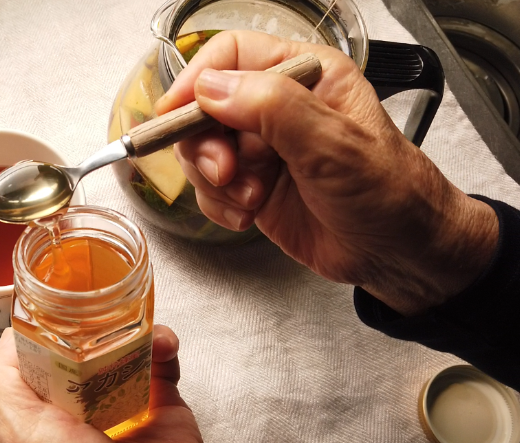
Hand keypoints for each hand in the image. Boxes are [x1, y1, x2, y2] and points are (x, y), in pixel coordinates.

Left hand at [0, 325, 211, 442]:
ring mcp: (124, 400)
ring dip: (133, 326)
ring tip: (134, 325)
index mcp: (44, 407)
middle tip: (100, 309)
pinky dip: (163, 343)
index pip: (44, 350)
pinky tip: (159, 342)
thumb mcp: (15, 424)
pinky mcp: (163, 403)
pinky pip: (163, 359)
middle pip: (88, 342)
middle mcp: (83, 403)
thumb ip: (1, 377)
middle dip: (95, 321)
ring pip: (127, 343)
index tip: (61, 301)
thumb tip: (13, 334)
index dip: (53, 324)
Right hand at [155, 31, 497, 315]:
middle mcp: (279, 107)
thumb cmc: (391, 193)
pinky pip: (210, 188)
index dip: (197, 82)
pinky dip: (219, 205)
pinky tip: (249, 214)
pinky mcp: (253, 185)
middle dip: (205, 144)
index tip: (175, 112)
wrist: (400, 253)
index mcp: (305, 76)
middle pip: (205, 107)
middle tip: (224, 172)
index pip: (231, 56)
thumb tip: (212, 89)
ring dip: (215, 181)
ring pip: (202, 150)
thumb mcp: (334, 145)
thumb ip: (274, 108)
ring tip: (249, 198)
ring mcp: (264, 149)